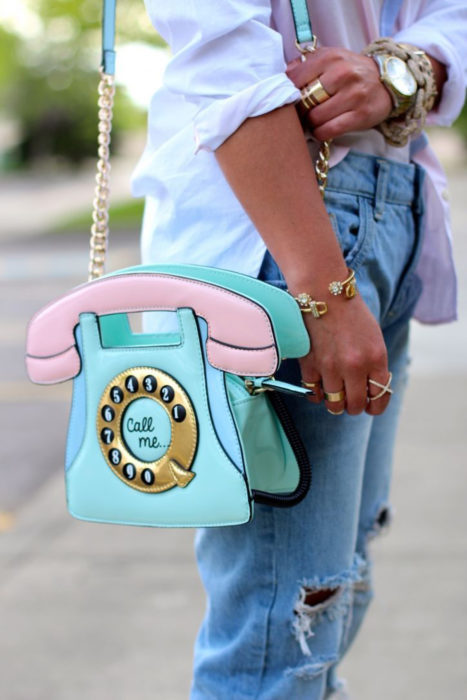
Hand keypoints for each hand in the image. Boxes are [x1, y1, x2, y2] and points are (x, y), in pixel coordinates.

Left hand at [286, 47, 392, 140]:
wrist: (387, 83)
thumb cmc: (352, 73)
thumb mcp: (331, 59)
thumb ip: (307, 64)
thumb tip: (283, 76)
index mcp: (330, 58)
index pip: (295, 79)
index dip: (288, 94)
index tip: (290, 101)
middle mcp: (342, 74)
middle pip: (305, 101)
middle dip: (300, 111)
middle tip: (302, 114)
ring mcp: (353, 95)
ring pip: (316, 118)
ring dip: (311, 124)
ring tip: (314, 121)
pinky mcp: (360, 115)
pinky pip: (329, 130)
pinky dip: (321, 133)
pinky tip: (322, 129)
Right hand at [297, 294, 390, 415]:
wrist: (324, 293)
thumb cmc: (351, 313)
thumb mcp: (374, 338)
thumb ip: (374, 365)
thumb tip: (370, 390)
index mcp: (376, 358)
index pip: (379, 396)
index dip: (376, 405)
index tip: (371, 406)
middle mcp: (355, 366)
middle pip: (356, 406)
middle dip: (355, 406)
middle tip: (351, 400)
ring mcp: (330, 367)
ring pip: (334, 405)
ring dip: (336, 403)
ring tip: (335, 394)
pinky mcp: (310, 365)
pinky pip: (313, 393)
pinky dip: (317, 395)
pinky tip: (319, 388)